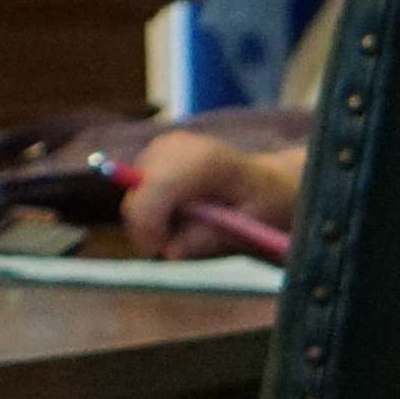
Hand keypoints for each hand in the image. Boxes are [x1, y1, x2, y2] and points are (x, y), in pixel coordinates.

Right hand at [118, 126, 305, 256]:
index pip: (156, 187)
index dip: (147, 223)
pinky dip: (152, 211)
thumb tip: (168, 252)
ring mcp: (161, 147)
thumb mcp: (248, 226)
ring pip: (134, 199)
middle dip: (149, 229)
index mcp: (205, 160)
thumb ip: (208, 237)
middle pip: (137, 197)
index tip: (158, 250)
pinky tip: (182, 210)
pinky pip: (137, 195)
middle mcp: (176, 146)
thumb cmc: (263, 204)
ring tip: (191, 224)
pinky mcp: (152, 153)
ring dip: (153, 222)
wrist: (266, 182)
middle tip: (178, 246)